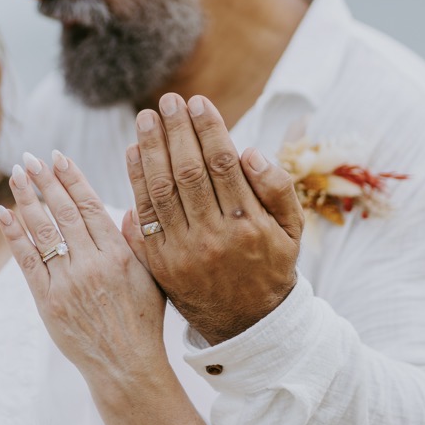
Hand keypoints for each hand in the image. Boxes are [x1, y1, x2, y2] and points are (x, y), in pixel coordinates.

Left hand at [0, 150, 167, 379]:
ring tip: (16, 176)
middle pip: (64, 212)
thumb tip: (130, 207)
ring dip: (27, 199)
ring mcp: (68, 283)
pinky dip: (15, 235)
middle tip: (30, 158)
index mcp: (120, 254)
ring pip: (44, 231)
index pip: (90, 205)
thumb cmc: (143, 321)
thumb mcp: (154, 277)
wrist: (126, 366)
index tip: (58, 156)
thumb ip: (139, 241)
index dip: (72, 178)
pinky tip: (5, 213)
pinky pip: (27, 261)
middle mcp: (93, 264)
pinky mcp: (48, 302)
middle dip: (45, 182)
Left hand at [123, 93, 303, 345]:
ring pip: (162, 191)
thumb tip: (249, 151)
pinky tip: (133, 154)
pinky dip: (136, 182)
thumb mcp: (291, 229)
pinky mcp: (160, 262)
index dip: (208, 130)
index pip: (223, 165)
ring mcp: (183, 251)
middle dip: (176, 132)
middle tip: (167, 101)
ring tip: (145, 118)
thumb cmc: (271, 263)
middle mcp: (214, 237)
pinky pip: (145, 215)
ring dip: (150, 150)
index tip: (198, 102)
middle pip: (188, 172)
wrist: (246, 323)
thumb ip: (276, 188)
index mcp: (248, 225)